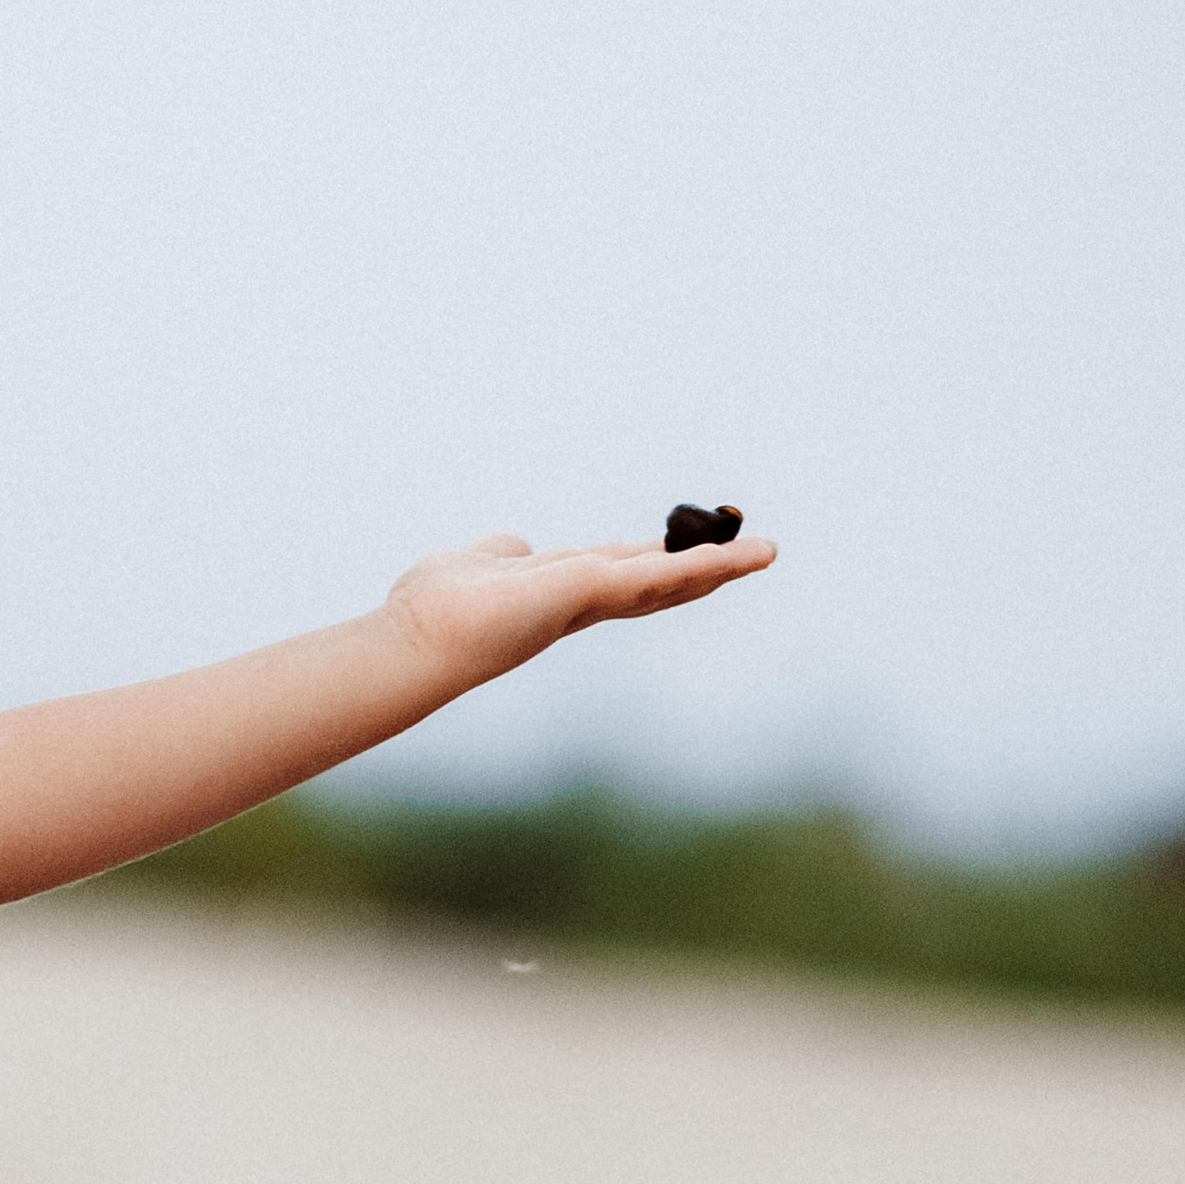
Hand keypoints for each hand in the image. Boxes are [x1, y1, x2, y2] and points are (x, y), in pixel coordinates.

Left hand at [386, 523, 774, 698]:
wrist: (420, 637)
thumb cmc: (435, 608)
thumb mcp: (478, 563)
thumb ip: (503, 553)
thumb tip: (513, 547)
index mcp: (557, 591)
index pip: (617, 572)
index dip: (656, 560)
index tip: (690, 546)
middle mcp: (579, 601)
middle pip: (653, 581)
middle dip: (703, 568)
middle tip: (754, 554)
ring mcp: (587, 600)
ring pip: (663, 580)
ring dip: (716, 567)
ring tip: (764, 553)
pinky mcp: (587, 591)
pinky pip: (654, 574)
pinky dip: (696, 565)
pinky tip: (734, 558)